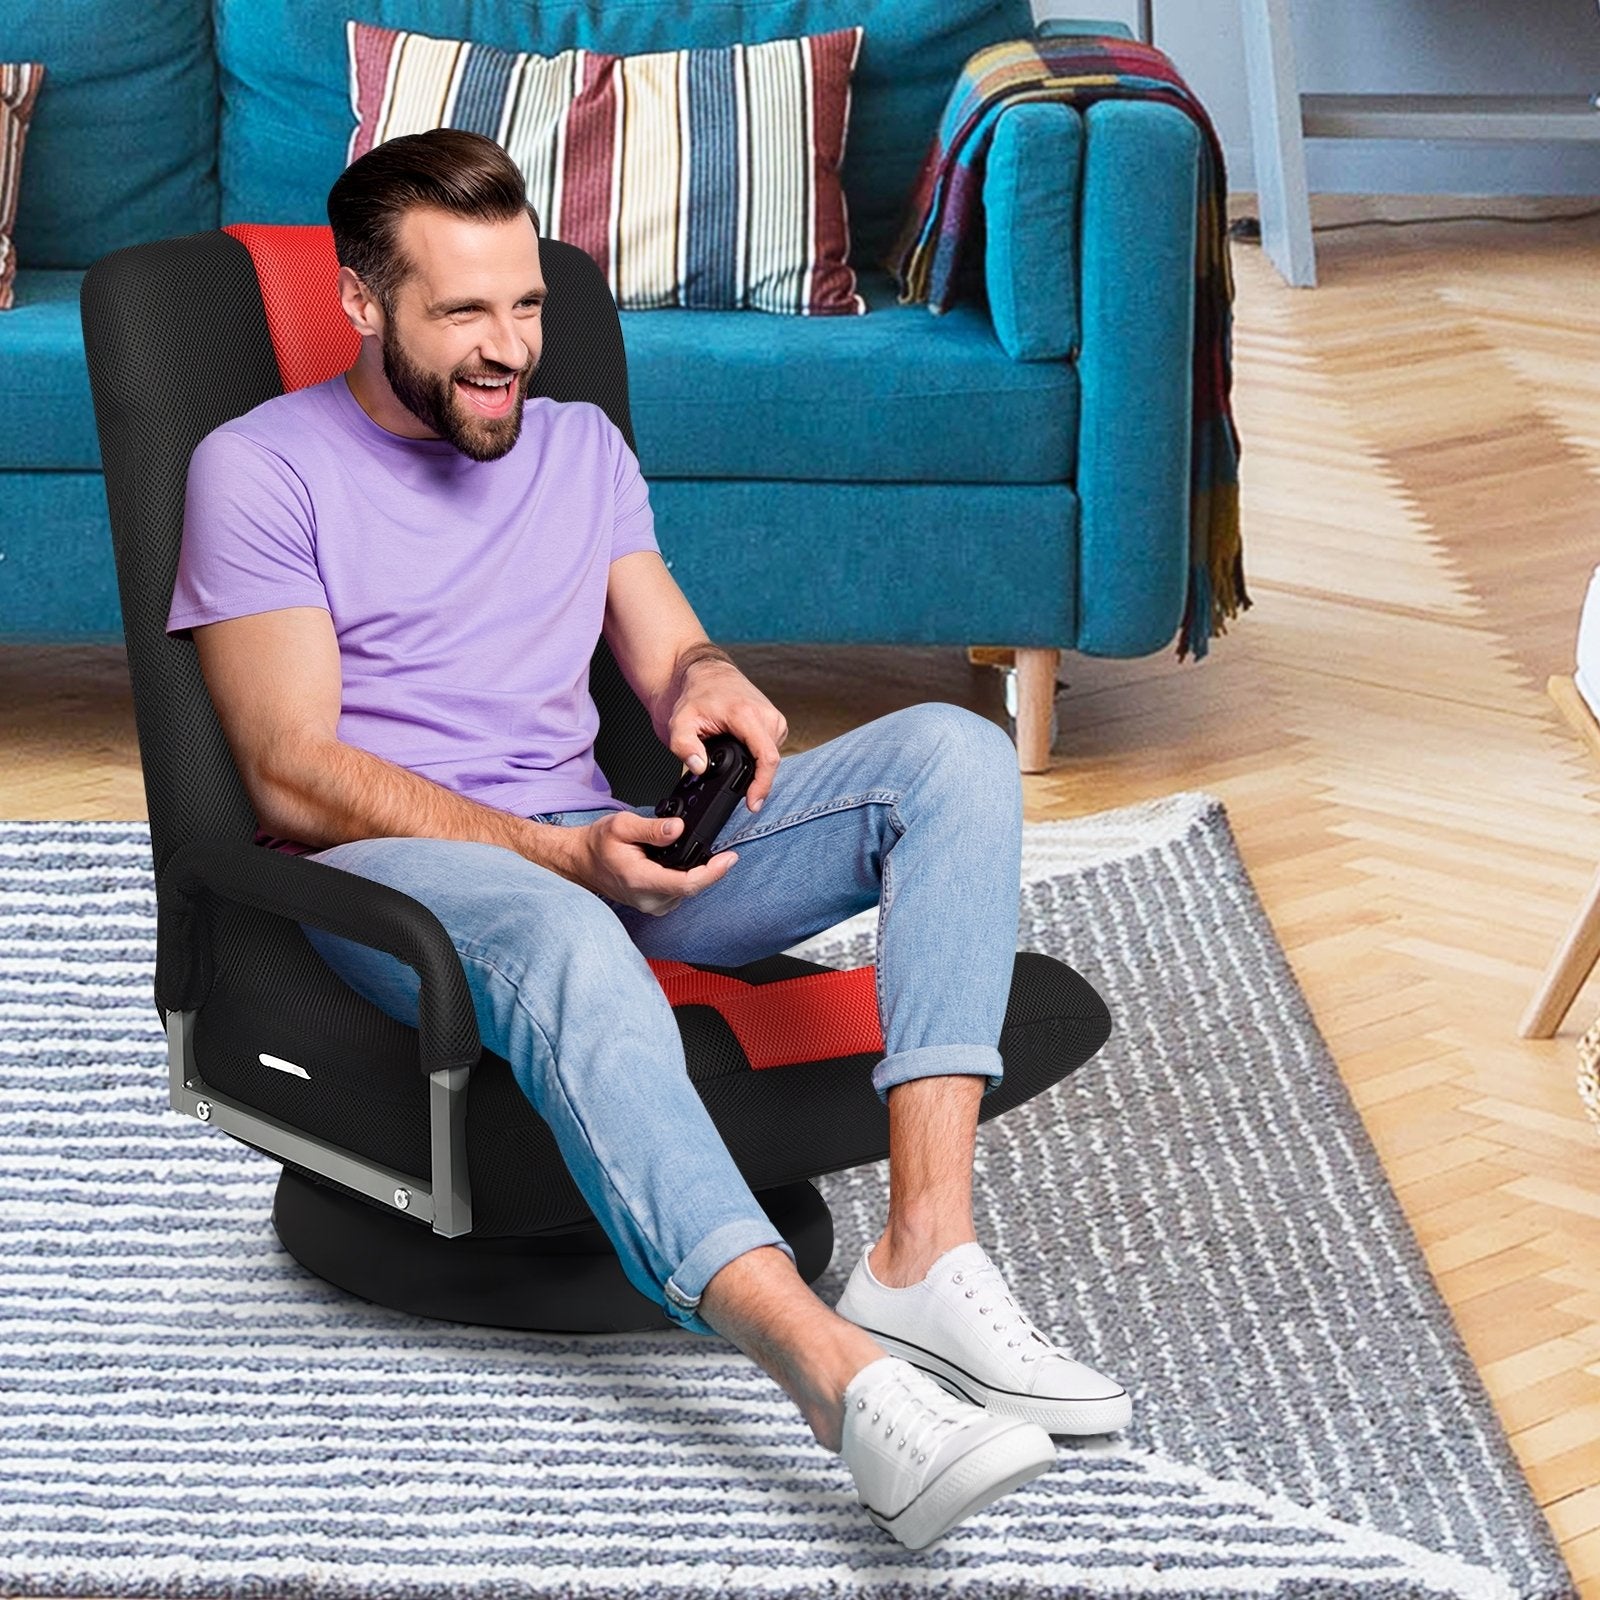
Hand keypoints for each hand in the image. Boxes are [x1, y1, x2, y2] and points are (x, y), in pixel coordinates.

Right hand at [563, 809, 737, 915]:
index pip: (687, 883)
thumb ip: (651, 827)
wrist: (582, 861)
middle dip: (710, 868)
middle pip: (693, 887)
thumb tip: (678, 828)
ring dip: (699, 873)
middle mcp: (648, 899)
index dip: (713, 872)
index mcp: (641, 880)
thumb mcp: (621, 825)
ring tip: (699, 853)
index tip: (730, 858)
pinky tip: (684, 864)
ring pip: (689, 891)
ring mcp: (652, 905)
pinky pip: (681, 892)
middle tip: (722, 850)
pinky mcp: (656, 905)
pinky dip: (688, 877)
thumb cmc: (598, 844)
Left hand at [666, 657, 787, 811]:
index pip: (766, 758)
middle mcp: (767, 715)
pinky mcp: (775, 722)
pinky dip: (754, 755)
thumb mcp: (679, 722)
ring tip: (727, 754)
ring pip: (769, 756)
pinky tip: (738, 749)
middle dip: (749, 776)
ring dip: (752, 765)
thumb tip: (699, 767)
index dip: (762, 786)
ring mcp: (774, 718)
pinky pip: (769, 748)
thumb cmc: (694, 696)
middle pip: (767, 761)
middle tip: (721, 772)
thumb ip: (684, 747)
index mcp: (747, 715)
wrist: (704, 673)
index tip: (753, 804)